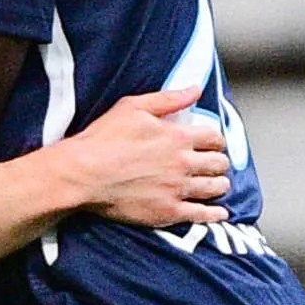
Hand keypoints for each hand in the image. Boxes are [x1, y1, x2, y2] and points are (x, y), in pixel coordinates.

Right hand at [62, 86, 230, 231]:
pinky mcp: (168, 212)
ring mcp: (177, 190)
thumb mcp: (134, 107)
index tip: (212, 143)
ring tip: (218, 184)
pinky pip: (201, 215)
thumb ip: (169, 99)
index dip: (216, 140)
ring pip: (214, 188)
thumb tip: (195, 90)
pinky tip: (219, 213)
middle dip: (220, 162)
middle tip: (216, 164)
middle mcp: (183, 163)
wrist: (83, 174)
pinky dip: (214, 214)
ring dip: (220, 185)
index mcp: (178, 137)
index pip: (214, 138)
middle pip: (218, 164)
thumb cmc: (103, 139)